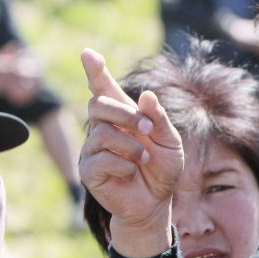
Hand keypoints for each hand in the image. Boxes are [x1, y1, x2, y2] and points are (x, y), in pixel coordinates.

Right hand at [79, 49, 183, 256]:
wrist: (156, 203)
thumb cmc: (162, 169)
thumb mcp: (170, 142)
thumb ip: (159, 119)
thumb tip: (147, 96)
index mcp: (122, 116)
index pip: (103, 88)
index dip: (95, 71)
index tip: (88, 54)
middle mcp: (102, 128)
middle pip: (98, 103)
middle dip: (125, 113)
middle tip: (147, 129)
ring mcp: (92, 149)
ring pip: (102, 132)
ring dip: (130, 145)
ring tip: (144, 158)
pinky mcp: (88, 171)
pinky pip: (101, 159)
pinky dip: (123, 164)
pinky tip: (130, 172)